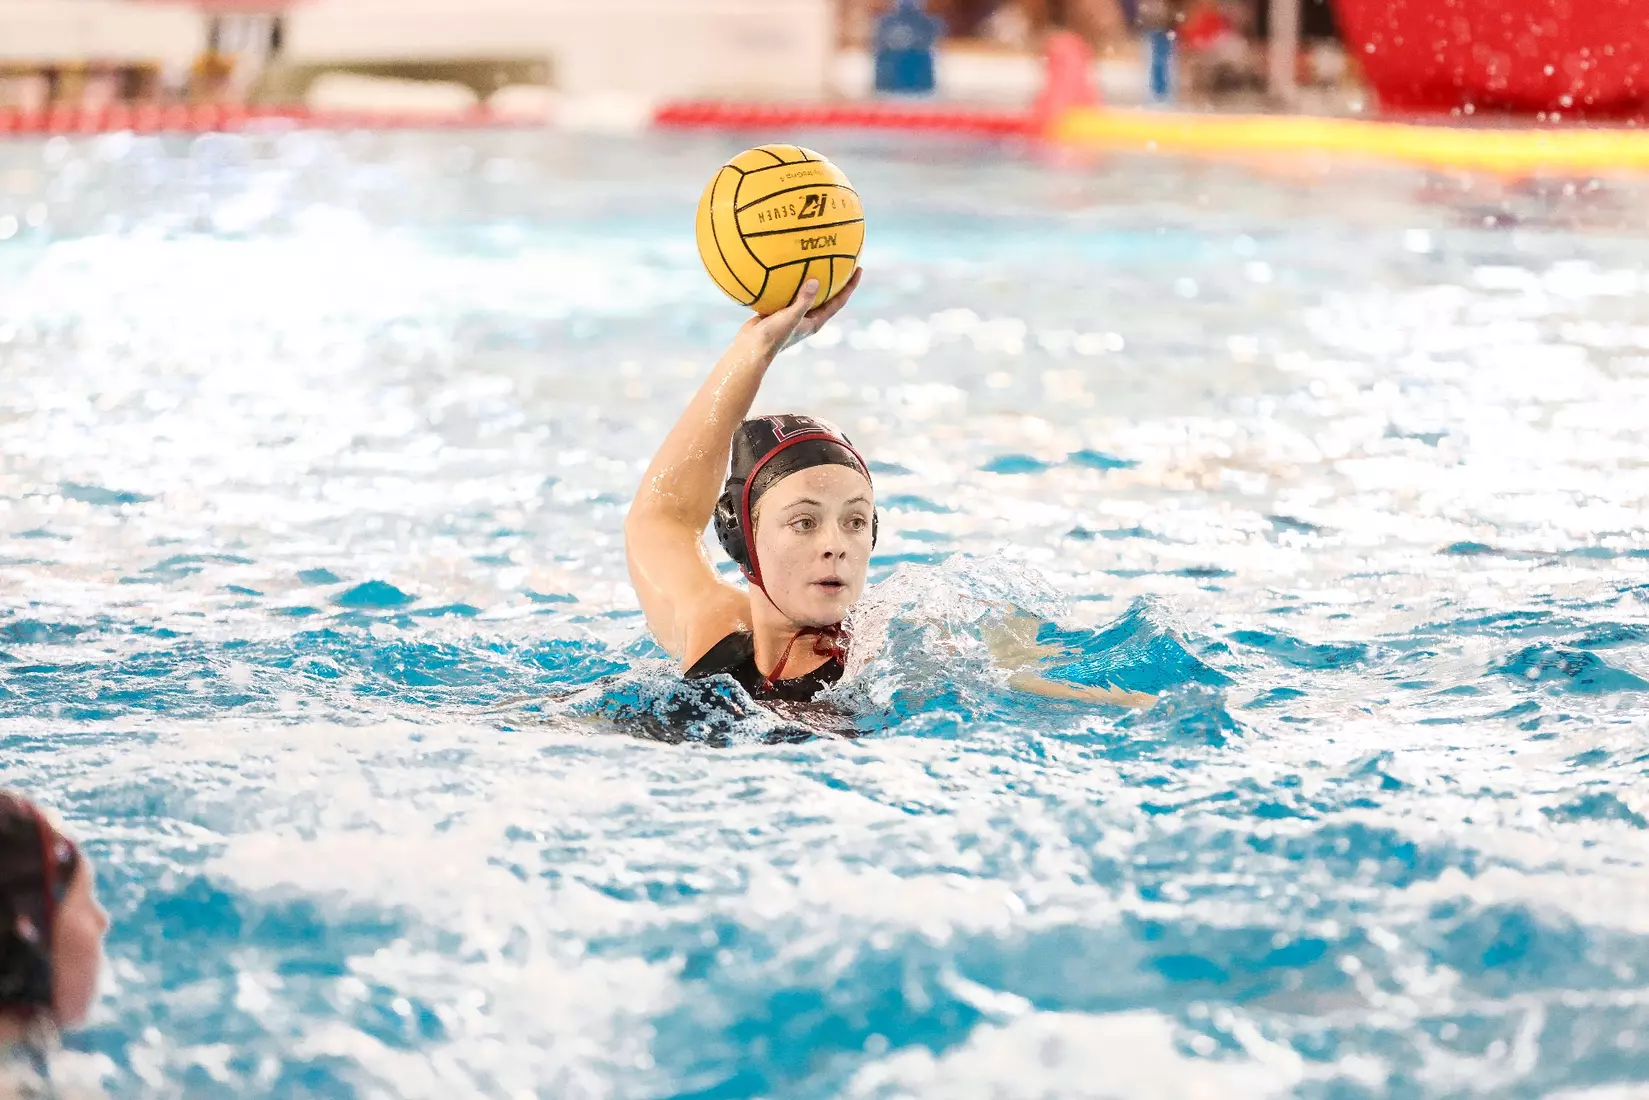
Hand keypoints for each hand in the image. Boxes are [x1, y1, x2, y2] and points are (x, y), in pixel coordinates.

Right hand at [744, 267, 862, 353]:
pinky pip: (789, 291)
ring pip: (808, 293)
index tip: (859, 269)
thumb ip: (803, 301)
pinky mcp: (780, 310)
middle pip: (827, 295)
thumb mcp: (790, 318)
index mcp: (815, 321)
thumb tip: (816, 281)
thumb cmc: (772, 337)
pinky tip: (786, 264)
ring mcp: (793, 314)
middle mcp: (807, 318)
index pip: (838, 302)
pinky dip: (791, 279)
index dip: (850, 286)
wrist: (749, 348)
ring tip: (816, 257)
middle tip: (843, 260)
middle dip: (836, 279)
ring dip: (813, 277)